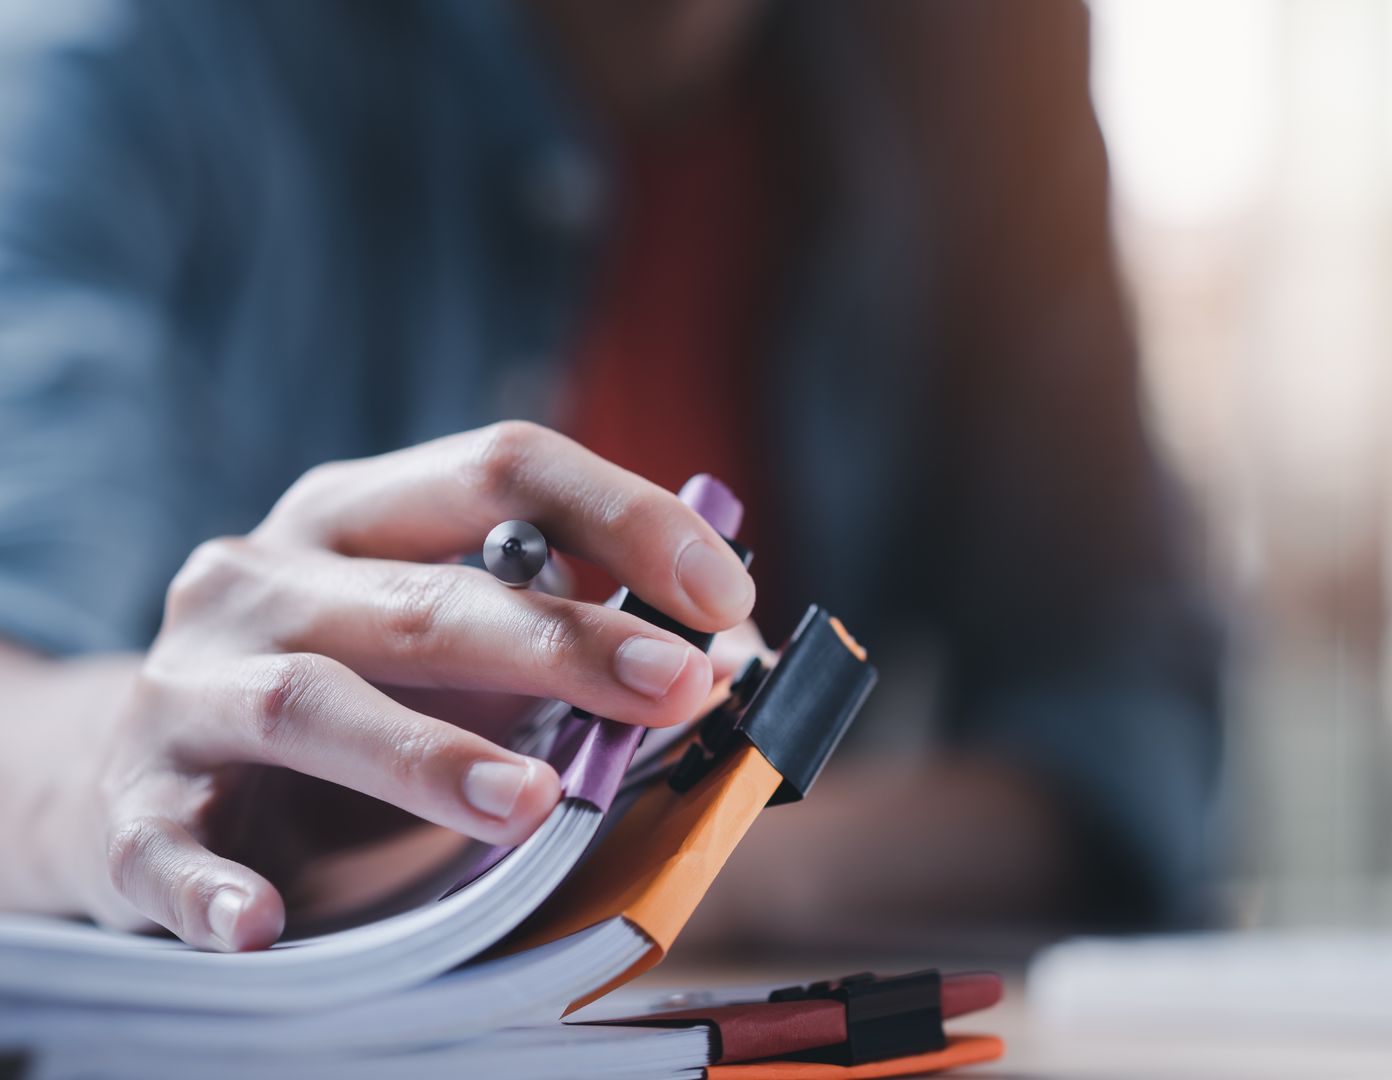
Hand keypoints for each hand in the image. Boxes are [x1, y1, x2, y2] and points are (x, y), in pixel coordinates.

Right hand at [75, 422, 754, 949]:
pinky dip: (215, 885)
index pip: (501, 467)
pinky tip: (265, 919)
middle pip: (425, 594)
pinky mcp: (131, 808)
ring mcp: (185, 689)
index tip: (725, 589)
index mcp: (358, 518)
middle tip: (673, 685)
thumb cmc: (344, 702)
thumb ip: (578, 642)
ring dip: (424, 756)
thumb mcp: (456, 650)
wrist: (128, 780)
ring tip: (530, 803)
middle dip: (561, 640)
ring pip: (307, 702)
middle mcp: (264, 579)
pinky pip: (169, 847)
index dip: (624, 517)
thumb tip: (738, 661)